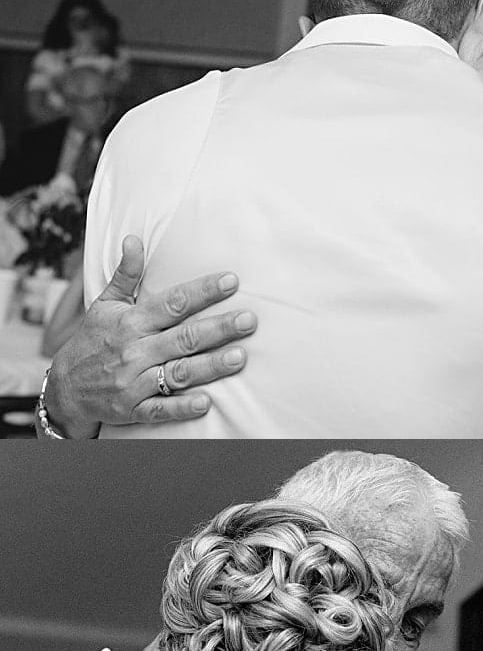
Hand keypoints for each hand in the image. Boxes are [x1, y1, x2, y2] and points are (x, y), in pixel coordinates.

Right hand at [43, 236, 256, 437]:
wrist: (64, 388)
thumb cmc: (92, 341)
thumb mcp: (104, 305)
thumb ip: (125, 275)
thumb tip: (134, 240)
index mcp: (130, 322)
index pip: (172, 303)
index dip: (202, 291)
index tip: (231, 280)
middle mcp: (134, 351)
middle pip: (182, 338)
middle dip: (217, 329)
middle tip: (249, 320)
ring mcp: (133, 382)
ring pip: (177, 373)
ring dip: (209, 366)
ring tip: (240, 357)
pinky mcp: (133, 410)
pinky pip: (159, 410)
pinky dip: (181, 408)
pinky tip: (206, 403)